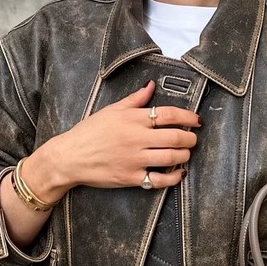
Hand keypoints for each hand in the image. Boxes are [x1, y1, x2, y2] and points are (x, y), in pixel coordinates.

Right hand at [25, 81, 199, 198]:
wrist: (70, 157)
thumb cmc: (89, 132)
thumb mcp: (110, 110)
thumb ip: (134, 99)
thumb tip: (151, 85)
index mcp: (133, 119)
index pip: (168, 115)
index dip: (188, 117)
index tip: (197, 120)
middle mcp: (136, 138)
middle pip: (175, 137)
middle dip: (190, 138)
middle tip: (193, 138)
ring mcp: (135, 160)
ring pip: (172, 158)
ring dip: (185, 155)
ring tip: (185, 153)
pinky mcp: (132, 178)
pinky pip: (160, 180)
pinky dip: (175, 177)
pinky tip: (179, 173)